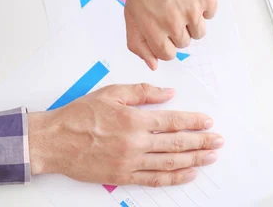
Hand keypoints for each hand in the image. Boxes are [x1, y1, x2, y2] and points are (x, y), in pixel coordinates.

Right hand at [28, 84, 223, 186]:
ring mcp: (130, 162)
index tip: (208, 121)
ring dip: (194, 160)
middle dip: (201, 142)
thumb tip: (168, 93)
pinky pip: (154, 179)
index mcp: (134, 120)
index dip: (194, 122)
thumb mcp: (111, 93)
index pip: (173, 121)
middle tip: (218, 140)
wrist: (54, 141)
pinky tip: (188, 174)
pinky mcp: (123, 177)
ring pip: (170, 163)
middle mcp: (135, 143)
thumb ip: (143, 92)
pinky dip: (174, 178)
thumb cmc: (79, 115)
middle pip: (177, 143)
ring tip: (210, 157)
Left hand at [125, 0, 217, 69]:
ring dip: (192, 20)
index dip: (166, 43)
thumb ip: (138, 42)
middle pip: (184, 43)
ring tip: (182, 0)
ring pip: (199, 32)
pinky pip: (210, 13)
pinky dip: (203, 4)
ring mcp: (193, 9)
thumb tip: (153, 65)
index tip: (165, 31)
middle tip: (171, 9)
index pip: (167, 54)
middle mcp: (174, 21)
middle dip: (178, 29)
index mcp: (153, 28)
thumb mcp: (132, 11)